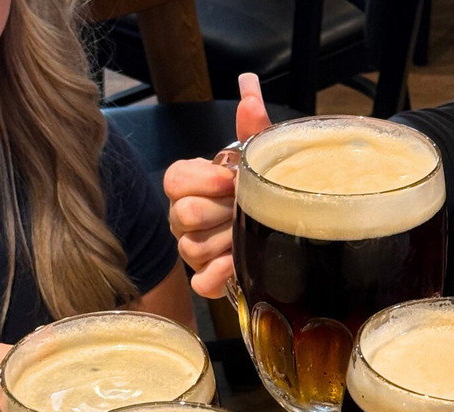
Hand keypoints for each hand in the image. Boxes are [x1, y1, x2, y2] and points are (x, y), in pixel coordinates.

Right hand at [165, 73, 272, 297]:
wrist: (278, 228)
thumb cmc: (257, 191)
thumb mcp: (256, 159)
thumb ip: (252, 127)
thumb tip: (249, 86)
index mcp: (190, 185)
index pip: (175, 179)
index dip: (204, 180)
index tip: (231, 181)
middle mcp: (184, 218)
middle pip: (184, 215)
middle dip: (220, 212)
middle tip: (243, 210)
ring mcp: (192, 250)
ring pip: (192, 248)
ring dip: (226, 242)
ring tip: (247, 235)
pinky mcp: (206, 279)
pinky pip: (201, 283)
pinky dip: (220, 274)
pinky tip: (237, 263)